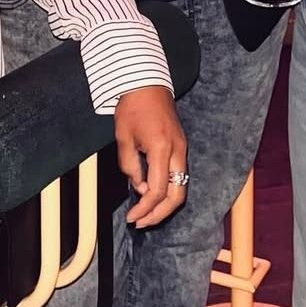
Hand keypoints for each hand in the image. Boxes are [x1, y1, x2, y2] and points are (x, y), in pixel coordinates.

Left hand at [114, 87, 188, 228]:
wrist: (147, 83)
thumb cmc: (133, 106)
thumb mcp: (124, 138)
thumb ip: (130, 167)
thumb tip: (139, 187)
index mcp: (161, 148)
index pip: (158, 190)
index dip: (145, 208)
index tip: (132, 217)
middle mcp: (177, 151)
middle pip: (177, 195)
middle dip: (159, 214)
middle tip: (141, 222)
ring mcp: (181, 148)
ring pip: (181, 187)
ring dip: (165, 205)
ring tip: (147, 214)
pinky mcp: (180, 146)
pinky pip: (179, 175)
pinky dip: (168, 190)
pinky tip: (153, 195)